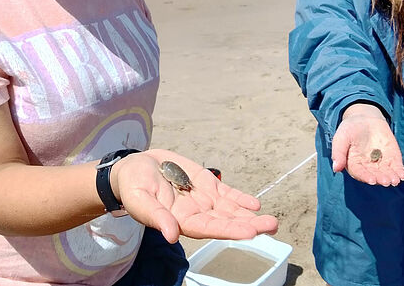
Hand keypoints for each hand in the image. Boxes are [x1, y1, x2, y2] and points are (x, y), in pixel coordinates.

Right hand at [110, 149, 278, 243]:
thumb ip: (156, 217)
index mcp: (180, 220)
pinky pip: (227, 194)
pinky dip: (241, 199)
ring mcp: (203, 200)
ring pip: (230, 210)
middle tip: (270, 226)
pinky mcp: (206, 185)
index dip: (228, 230)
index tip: (249, 232)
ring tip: (270, 220)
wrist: (135, 168)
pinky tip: (255, 204)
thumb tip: (170, 235)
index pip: (208, 228)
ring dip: (250, 215)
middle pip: (225, 222)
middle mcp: (196, 213)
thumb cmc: (133, 186)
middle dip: (249, 225)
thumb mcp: (139, 200)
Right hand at [332, 104, 403, 186]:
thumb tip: (336, 168)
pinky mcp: (391, 158)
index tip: (372, 180)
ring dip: (391, 177)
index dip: (365, 177)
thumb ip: (338, 152)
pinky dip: (400, 171)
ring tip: (396, 180)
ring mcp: (380, 163)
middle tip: (386, 181)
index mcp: (354, 164)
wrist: (365, 118)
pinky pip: (396, 166)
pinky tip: (403, 175)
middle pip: (374, 175)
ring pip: (386, 173)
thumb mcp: (341, 137)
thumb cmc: (350, 129)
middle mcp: (367, 166)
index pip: (360, 173)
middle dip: (381, 178)